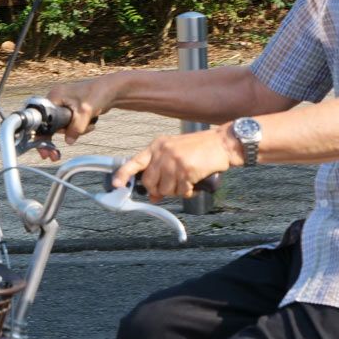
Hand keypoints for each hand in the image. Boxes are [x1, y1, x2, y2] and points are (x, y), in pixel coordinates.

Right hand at [39, 76, 116, 159]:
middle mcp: (57, 100)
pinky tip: (91, 124)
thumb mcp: (85, 112)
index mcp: (54, 97)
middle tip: (55, 155)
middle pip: (52, 125)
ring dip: (76, 131)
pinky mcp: (73, 110)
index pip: (42, 119)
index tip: (44, 150)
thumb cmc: (98, 93)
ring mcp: (65, 105)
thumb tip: (68, 141)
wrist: (112, 90)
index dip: (42, 136)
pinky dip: (81, 128)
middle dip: (63, 135)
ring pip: (64, 127)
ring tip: (89, 126)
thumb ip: (75, 128)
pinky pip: (72, 125)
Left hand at [113, 127, 236, 201]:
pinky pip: (181, 191)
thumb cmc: (199, 149)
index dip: (123, 174)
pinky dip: (187, 192)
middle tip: (171, 186)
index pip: (135, 161)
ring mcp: (174, 161)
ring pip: (165, 190)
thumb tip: (153, 196)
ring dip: (175, 191)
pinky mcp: (186, 170)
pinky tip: (193, 183)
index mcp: (157, 146)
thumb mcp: (175, 154)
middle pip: (149, 182)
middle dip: (158, 189)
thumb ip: (161, 171)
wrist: (222, 143)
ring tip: (186, 180)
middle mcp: (162, 152)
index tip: (116, 184)